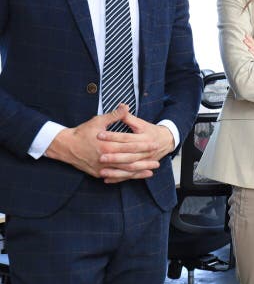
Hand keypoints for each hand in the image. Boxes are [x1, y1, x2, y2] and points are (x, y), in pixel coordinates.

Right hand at [45, 104, 161, 182]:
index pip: (130, 146)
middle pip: (130, 162)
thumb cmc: (82, 132)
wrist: (64, 146)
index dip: (143, 146)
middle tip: (157, 162)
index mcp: (108, 145)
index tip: (154, 145)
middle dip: (145, 162)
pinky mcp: (98, 173)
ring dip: (138, 172)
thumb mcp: (98, 121)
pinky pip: (115, 177)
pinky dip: (126, 177)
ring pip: (123, 172)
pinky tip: (134, 177)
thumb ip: (114, 115)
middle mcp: (106, 158)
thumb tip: (126, 106)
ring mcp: (102, 168)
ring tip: (150, 172)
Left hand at [95, 106, 175, 182]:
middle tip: (100, 156)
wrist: (166, 140)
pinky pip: (129, 175)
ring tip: (102, 171)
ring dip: (115, 170)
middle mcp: (146, 150)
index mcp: (144, 137)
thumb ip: (128, 117)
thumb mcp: (140, 123)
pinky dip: (118, 178)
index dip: (112, 136)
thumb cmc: (150, 131)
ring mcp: (145, 160)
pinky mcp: (142, 167)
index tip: (99, 135)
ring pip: (129, 167)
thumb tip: (121, 106)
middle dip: (114, 156)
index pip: (126, 137)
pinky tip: (107, 179)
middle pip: (128, 154)